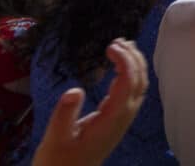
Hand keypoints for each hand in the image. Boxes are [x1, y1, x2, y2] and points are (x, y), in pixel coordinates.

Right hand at [32, 39, 146, 165]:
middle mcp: (122, 118)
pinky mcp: (117, 120)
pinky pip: (132, 92)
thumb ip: (65, 114)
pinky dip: (130, 74)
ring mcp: (122, 120)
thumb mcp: (55, 137)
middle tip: (118, 40)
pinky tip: (120, 65)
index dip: (124, 61)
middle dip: (133, 58)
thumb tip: (74, 91)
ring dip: (135, 64)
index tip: (111, 46)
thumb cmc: (57, 160)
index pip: (127, 83)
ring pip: (138, 86)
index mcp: (111, 120)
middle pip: (139, 82)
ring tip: (123, 45)